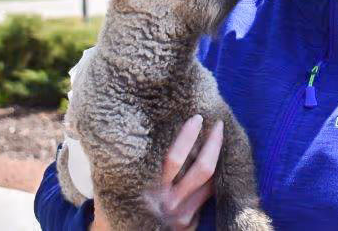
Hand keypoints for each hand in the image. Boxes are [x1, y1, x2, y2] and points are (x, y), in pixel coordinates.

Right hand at [88, 115, 223, 230]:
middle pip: (203, 169)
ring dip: (218, 159)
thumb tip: (148, 122)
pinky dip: (214, 178)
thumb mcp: (122, 179)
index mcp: (148, 189)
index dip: (188, 136)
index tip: (197, 118)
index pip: (174, 159)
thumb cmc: (118, 200)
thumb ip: (137, 159)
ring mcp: (181, 217)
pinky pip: (208, 196)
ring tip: (219, 138)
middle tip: (219, 124)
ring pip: (211, 183)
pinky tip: (216, 162)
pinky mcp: (189, 225)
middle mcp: (167, 203)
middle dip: (214, 144)